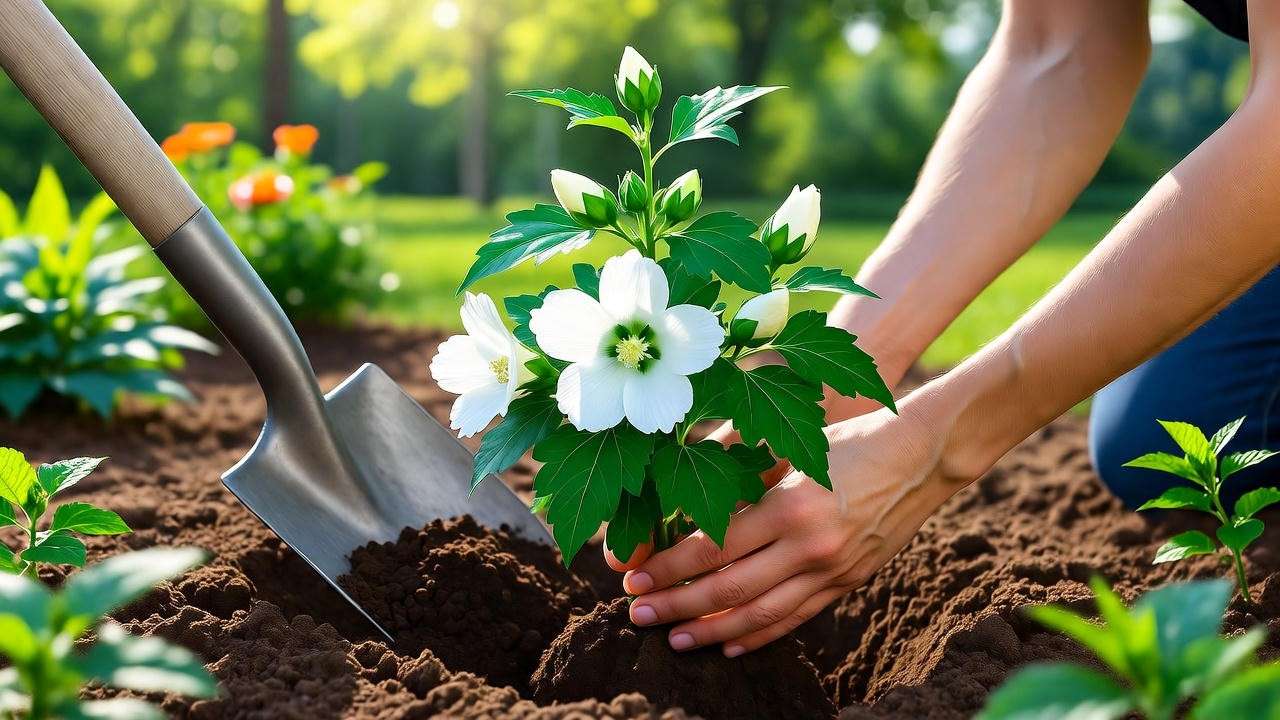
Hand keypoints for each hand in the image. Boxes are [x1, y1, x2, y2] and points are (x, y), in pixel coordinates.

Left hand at [616, 406, 959, 655]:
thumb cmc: (851, 438)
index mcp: (788, 505)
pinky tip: (730, 645)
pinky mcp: (848, 582)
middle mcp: (808, 545)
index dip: (669, 568)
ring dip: (712, 631)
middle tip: (639, 615)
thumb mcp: (792, 447)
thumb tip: (687, 501)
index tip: (635, 578)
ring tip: (675, 640)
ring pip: (761, 614)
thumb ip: (742, 476)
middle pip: (728, 588)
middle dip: (677, 605)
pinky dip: (760, 636)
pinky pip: (796, 618)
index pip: (712, 548)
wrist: (924, 455)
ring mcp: (831, 569)